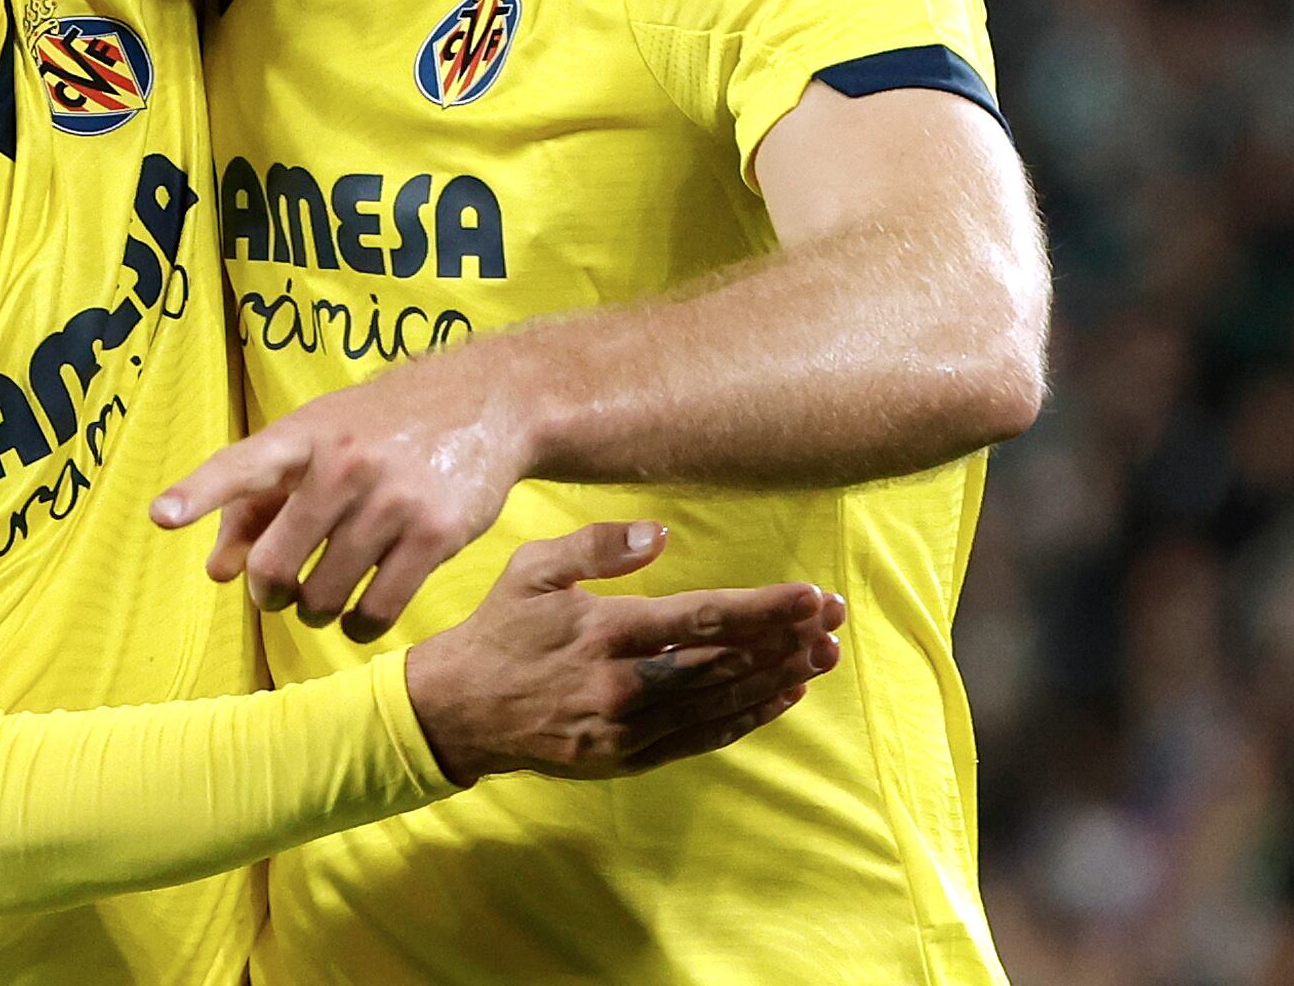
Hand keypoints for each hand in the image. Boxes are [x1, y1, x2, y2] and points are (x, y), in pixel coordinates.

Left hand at [152, 343, 530, 639]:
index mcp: (305, 435)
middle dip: (269, 592)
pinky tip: (360, 616)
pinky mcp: (434, 534)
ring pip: (324, 596)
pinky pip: (376, 610)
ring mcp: (391, 500)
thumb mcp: (317, 440)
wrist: (484, 403)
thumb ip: (259, 503)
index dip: (200, 492)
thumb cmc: (380, 427)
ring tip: (322, 598)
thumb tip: (218, 571)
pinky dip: (359, 626)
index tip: (163, 515)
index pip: (243, 465)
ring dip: (315, 611)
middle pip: (277, 563)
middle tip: (279, 592)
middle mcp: (344, 464)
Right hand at [403, 523, 844, 784]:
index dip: (763, 609)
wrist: (460, 711)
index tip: (811, 595)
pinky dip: (747, 717)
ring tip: (824, 652)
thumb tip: (659, 535)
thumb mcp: (532, 568)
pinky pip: (702, 737)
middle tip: (834, 617)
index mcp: (604, 632)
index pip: (701, 619)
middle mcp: (623, 686)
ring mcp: (628, 728)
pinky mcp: (628, 757)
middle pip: (724, 663)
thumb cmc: (500, 628)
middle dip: (786, 639)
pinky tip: (782, 695)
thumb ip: (596, 546)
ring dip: (778, 677)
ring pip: (721, 702)